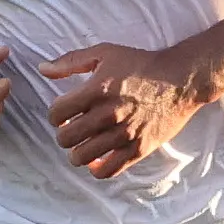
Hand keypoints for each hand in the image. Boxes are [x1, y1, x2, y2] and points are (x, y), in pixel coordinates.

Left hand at [40, 44, 206, 178]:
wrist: (180, 80)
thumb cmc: (141, 64)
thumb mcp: (104, 53)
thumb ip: (70, 61)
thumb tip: (43, 69)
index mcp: (97, 90)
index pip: (57, 114)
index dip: (55, 114)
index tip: (63, 112)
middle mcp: (108, 115)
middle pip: (66, 138)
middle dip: (64, 134)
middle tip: (72, 128)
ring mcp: (123, 134)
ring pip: (82, 157)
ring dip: (76, 153)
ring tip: (82, 145)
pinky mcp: (138, 149)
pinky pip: (108, 170)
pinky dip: (96, 169)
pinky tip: (96, 160)